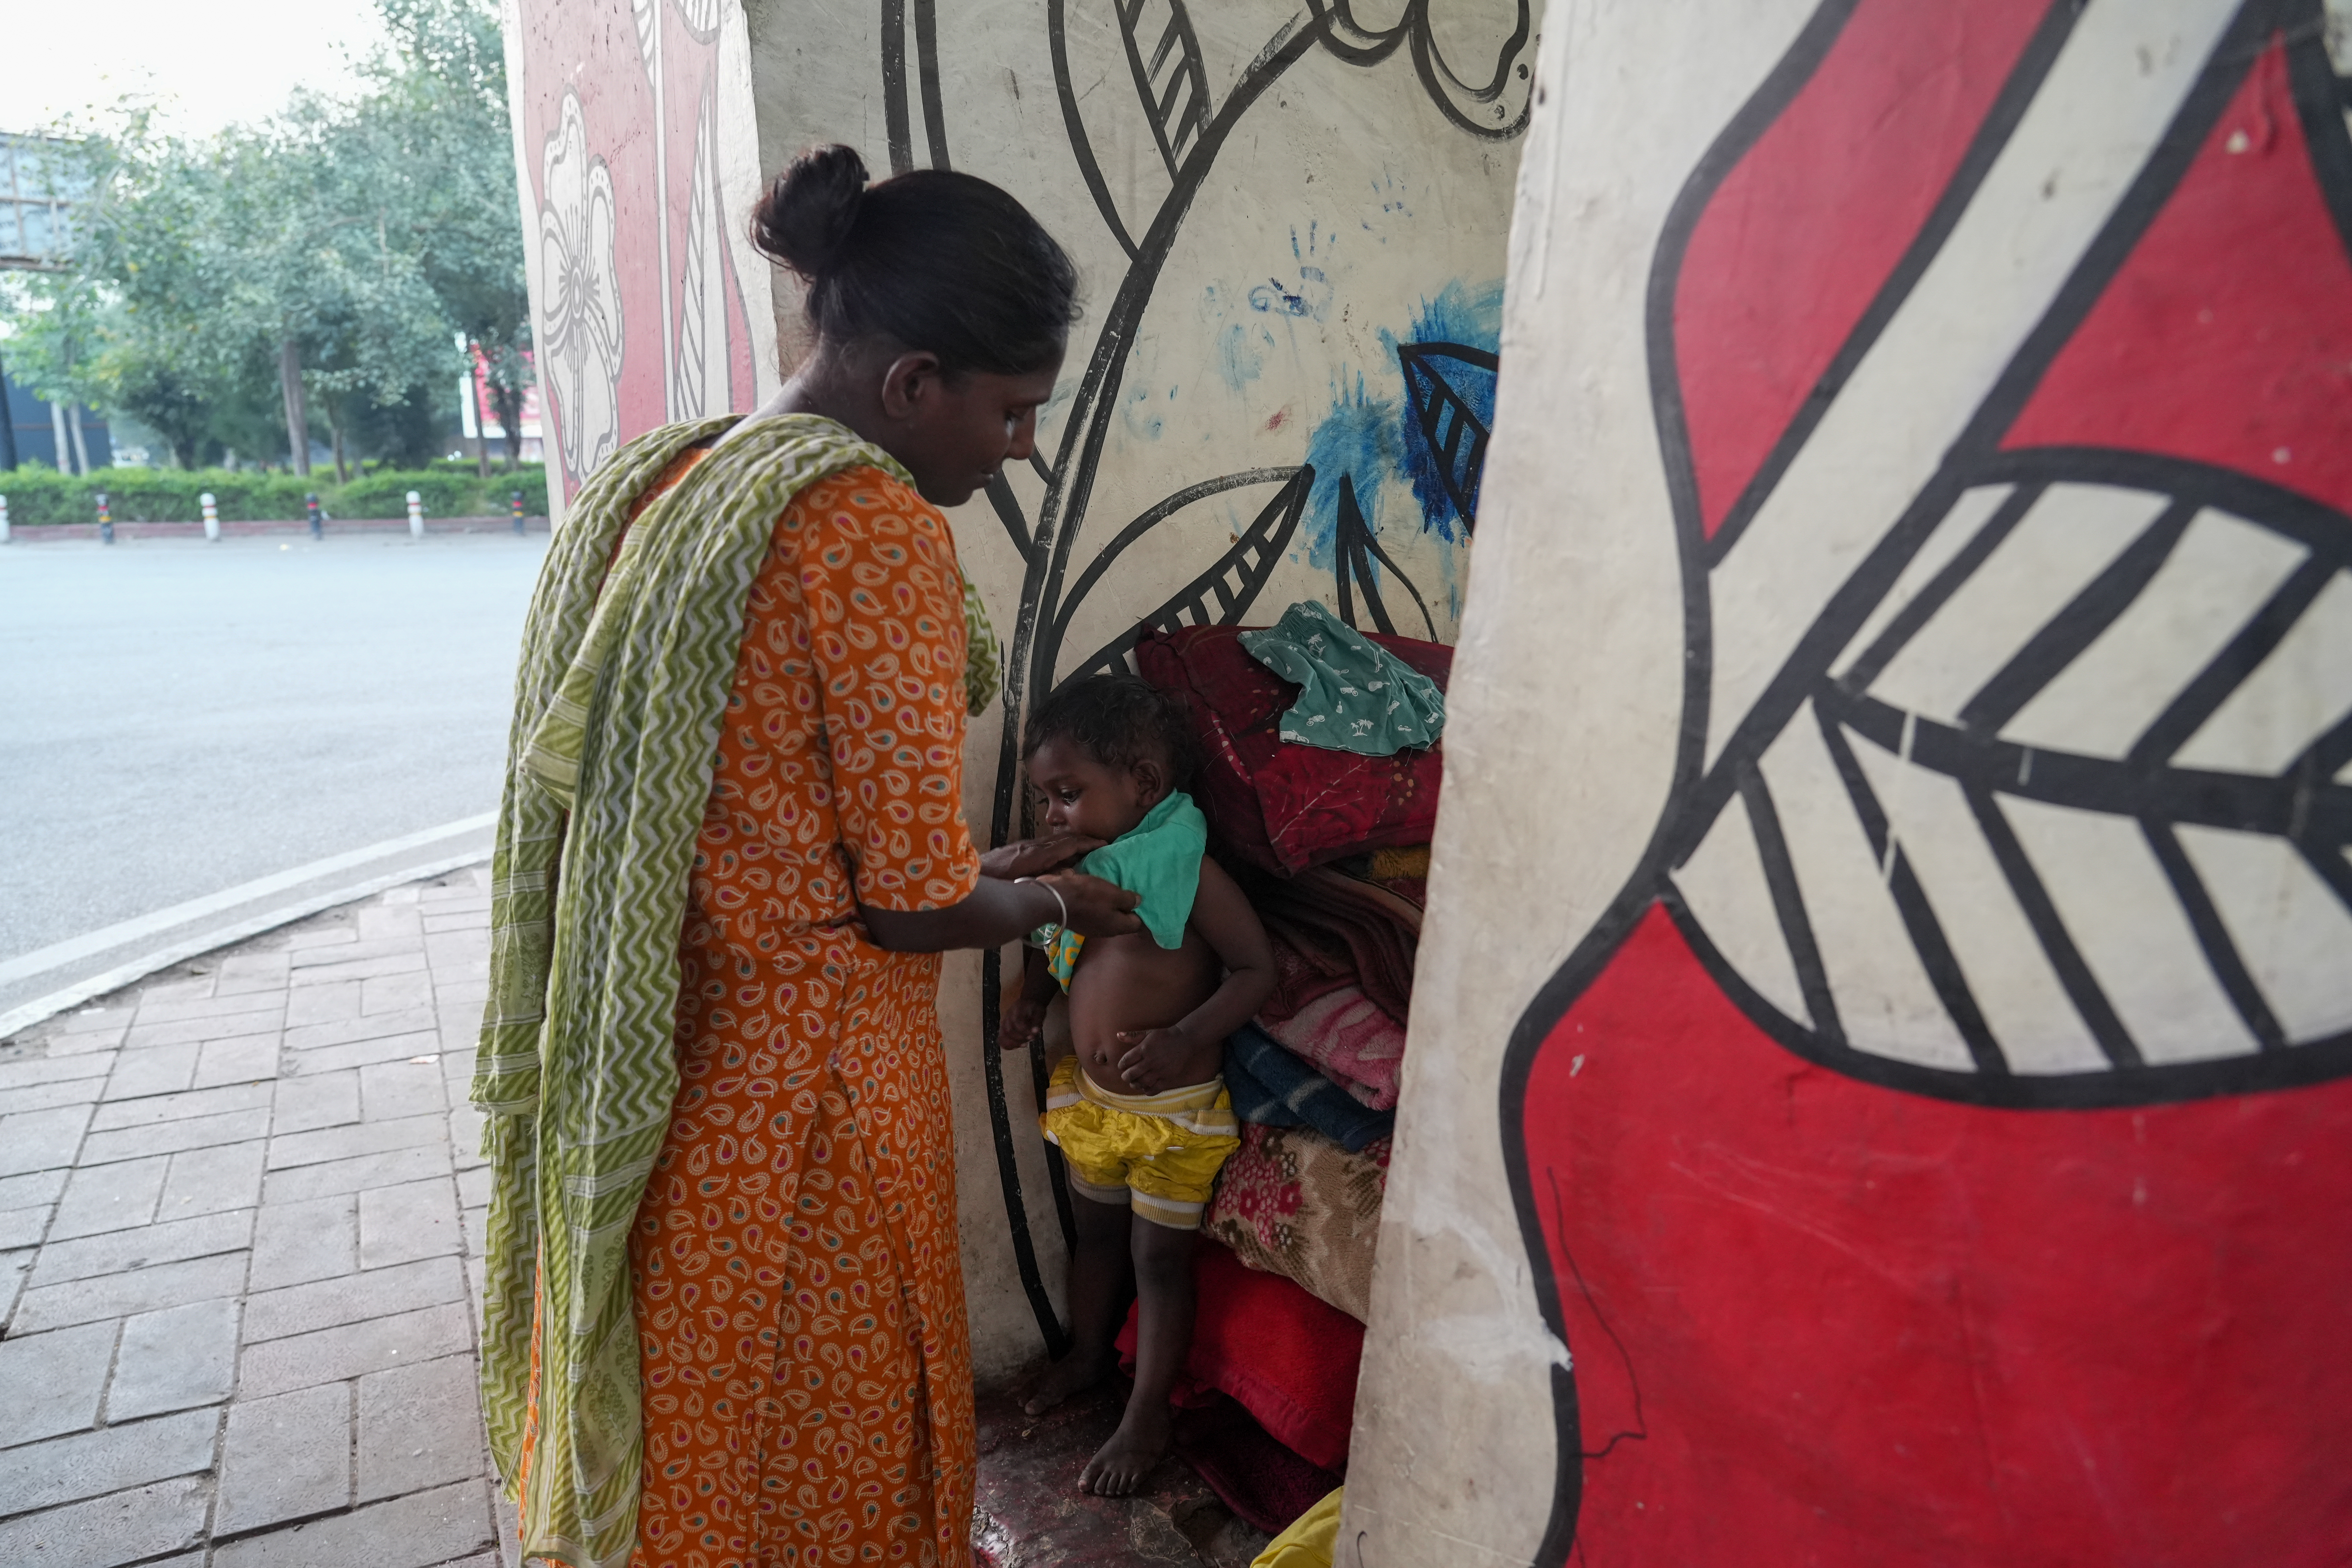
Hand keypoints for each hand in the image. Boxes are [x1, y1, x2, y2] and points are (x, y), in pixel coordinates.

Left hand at [980, 833, 1105, 880]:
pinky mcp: (1016, 849)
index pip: (1068, 843)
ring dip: (1069, 844)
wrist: (966, 875)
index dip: (1088, 843)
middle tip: (1099, 846)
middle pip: (1062, 838)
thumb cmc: (994, 885)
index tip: (1103, 843)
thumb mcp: (1024, 885)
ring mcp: (1023, 846)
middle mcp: (1032, 846)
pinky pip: (1043, 845)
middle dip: (1082, 840)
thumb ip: (1046, 879)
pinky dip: (1056, 848)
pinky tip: (1058, 858)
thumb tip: (1068, 875)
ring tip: (1083, 852)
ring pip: (1052, 840)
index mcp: (1037, 854)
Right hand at [1000, 992, 1048, 1051]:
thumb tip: (1035, 1032)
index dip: (1024, 1031)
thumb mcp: (1040, 1011)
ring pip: (1002, 1035)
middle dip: (1019, 1038)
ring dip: (1013, 1043)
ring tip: (1023, 1045)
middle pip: (1008, 1030)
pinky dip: (1007, 1045)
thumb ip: (1037, 1022)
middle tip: (1029, 1039)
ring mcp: (1004, 1022)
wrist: (1028, 1002)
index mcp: (1017, 1009)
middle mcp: (1008, 1016)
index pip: (1016, 1022)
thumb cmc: (1034, 1007)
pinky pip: (1001, 1038)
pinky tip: (1016, 1046)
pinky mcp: (1003, 1028)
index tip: (1032, 1036)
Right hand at [1042, 872, 1142, 937]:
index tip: (1139, 900)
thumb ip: (1128, 899)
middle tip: (1125, 893)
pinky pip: (1094, 915)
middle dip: (1125, 909)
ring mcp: (1091, 929)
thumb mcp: (1113, 893)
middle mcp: (1106, 932)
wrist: (1055, 899)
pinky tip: (1094, 895)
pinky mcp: (1079, 923)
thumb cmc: (1089, 895)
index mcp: (1118, 927)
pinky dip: (1097, 906)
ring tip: (1110, 892)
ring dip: (1110, 907)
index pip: (1137, 924)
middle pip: (1122, 922)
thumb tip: (1138, 902)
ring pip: (1107, 918)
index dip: (1141, 912)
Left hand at [1115, 1024, 1195, 1094]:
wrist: (1184, 1041)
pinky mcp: (1167, 1078)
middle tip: (1126, 1076)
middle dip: (1125, 1077)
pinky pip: (1154, 1089)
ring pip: (1141, 1083)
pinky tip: (1145, 1088)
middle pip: (1131, 1074)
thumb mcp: (1148, 1033)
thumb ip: (1133, 1035)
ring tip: (1134, 1082)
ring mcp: (1159, 1071)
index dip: (1121, 1065)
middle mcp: (1150, 1061)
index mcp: (1144, 1049)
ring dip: (1135, 1084)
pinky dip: (1147, 1091)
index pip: (1126, 1061)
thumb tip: (1118, 1035)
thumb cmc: (1164, 1036)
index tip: (1122, 1066)